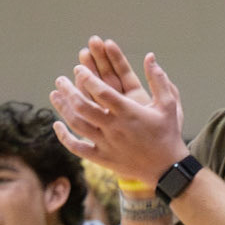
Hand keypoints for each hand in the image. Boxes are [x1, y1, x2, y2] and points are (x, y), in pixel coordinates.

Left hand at [50, 39, 189, 188]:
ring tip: (54, 95)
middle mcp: (114, 128)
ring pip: (77, 125)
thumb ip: (159, 79)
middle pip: (83, 107)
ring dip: (62, 109)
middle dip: (68, 91)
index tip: (78, 68)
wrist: (166, 169)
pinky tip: (57, 125)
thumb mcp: (169, 104)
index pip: (102, 92)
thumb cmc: (168, 133)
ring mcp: (106, 144)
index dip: (87, 78)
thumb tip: (150, 56)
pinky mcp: (102, 158)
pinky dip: (64, 136)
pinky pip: (77, 148)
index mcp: (129, 112)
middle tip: (60, 79)